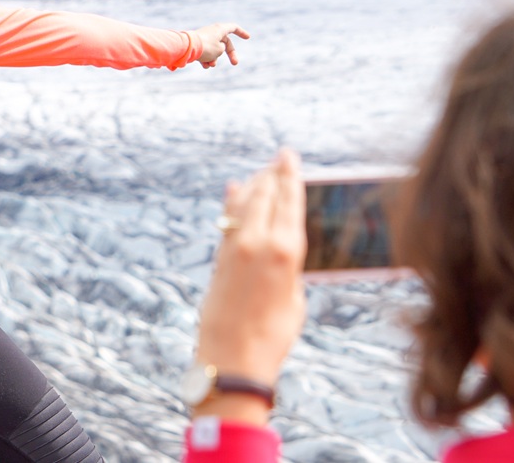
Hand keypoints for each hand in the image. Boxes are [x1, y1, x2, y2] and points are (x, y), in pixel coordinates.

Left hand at [193, 149, 306, 422]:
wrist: (233, 357)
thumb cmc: (273, 335)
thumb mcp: (295, 297)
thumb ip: (290, 266)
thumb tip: (281, 248)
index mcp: (286, 251)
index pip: (289, 200)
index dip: (290, 174)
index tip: (289, 156)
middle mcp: (258, 243)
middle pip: (265, 195)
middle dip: (272, 173)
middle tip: (277, 158)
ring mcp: (235, 248)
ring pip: (244, 203)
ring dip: (253, 185)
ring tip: (261, 173)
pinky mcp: (219, 259)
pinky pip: (227, 220)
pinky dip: (233, 202)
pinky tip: (235, 190)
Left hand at [194, 23, 249, 67]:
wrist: (187, 48)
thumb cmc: (206, 47)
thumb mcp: (220, 50)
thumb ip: (222, 49)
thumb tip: (217, 50)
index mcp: (220, 29)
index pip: (233, 28)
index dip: (241, 32)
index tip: (248, 37)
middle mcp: (212, 32)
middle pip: (225, 43)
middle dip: (230, 54)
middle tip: (235, 64)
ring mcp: (204, 38)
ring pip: (214, 50)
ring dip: (214, 59)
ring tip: (210, 64)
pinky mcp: (197, 45)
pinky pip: (205, 53)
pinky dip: (206, 60)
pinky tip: (204, 66)